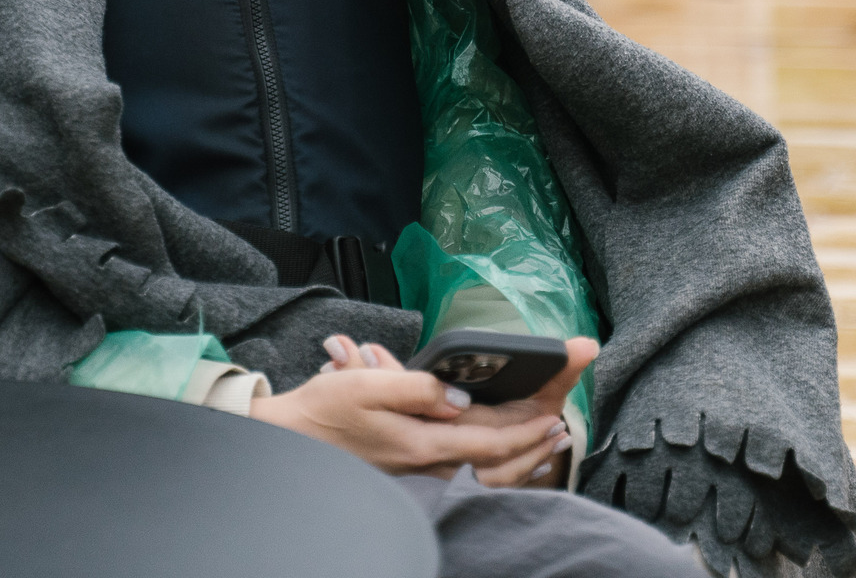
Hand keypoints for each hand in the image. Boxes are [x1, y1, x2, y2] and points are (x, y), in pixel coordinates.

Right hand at [248, 355, 562, 478]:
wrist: (290, 439)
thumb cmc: (325, 410)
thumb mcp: (368, 386)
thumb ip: (418, 389)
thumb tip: (460, 398)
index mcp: (423, 443)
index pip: (491, 440)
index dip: (527, 427)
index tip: (557, 414)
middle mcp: (429, 462)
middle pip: (496, 457)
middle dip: (534, 438)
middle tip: (565, 420)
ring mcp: (422, 467)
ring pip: (485, 468)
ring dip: (520, 453)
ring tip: (548, 438)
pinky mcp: (415, 463)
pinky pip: (469, 467)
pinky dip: (497, 460)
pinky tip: (506, 452)